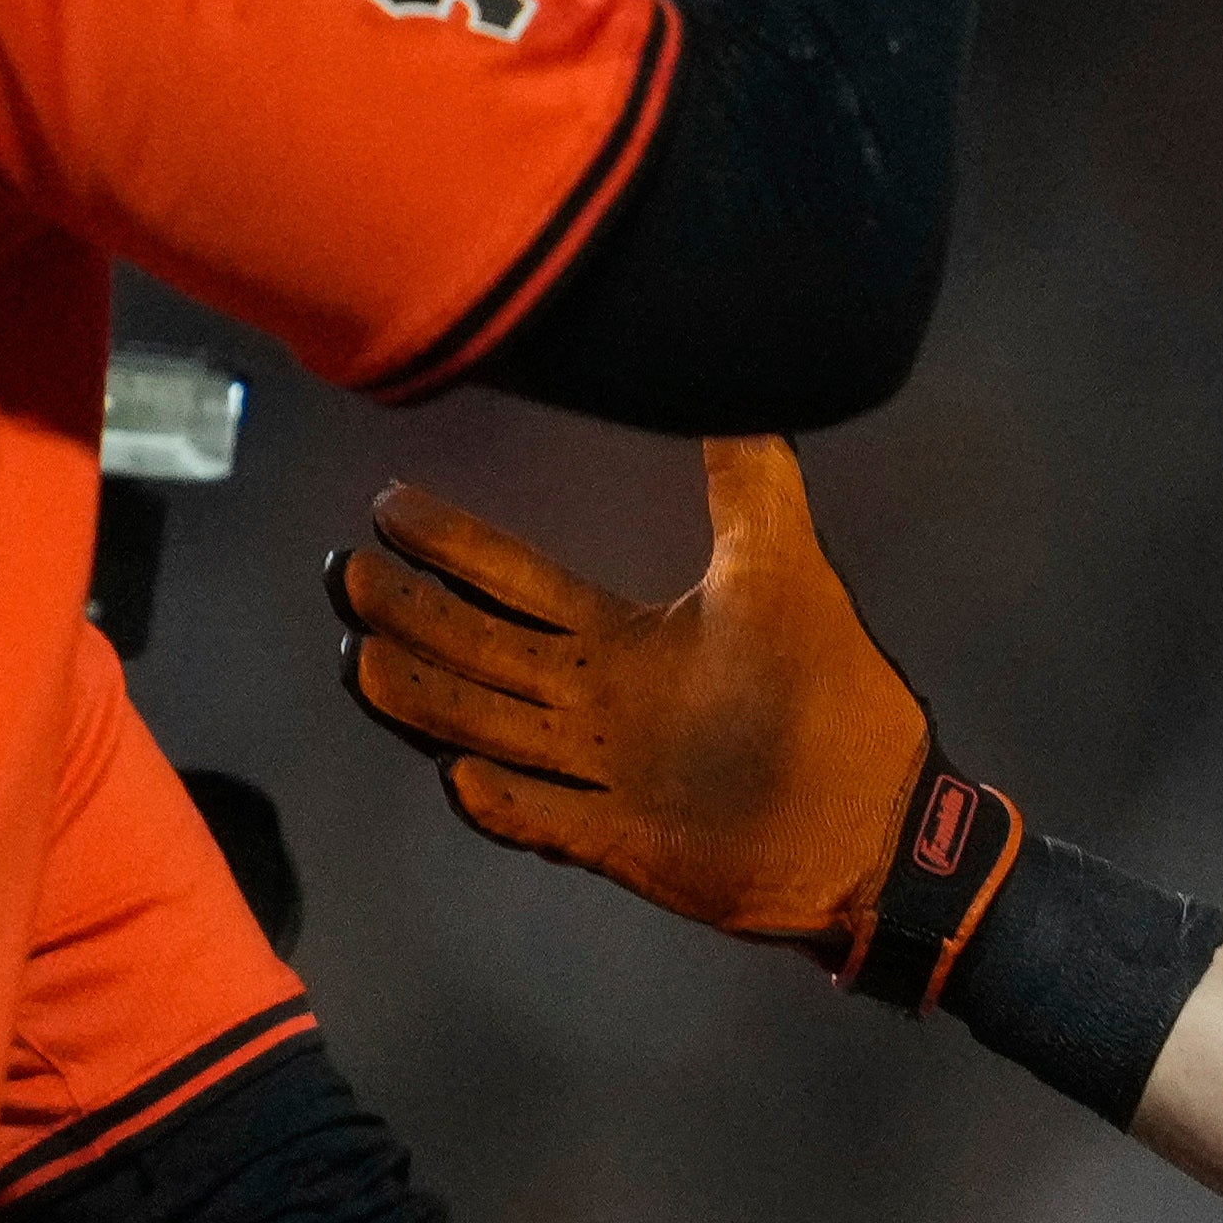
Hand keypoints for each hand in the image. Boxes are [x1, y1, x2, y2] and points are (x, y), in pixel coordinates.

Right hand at [331, 439, 934, 955]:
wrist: (880, 817)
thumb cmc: (834, 694)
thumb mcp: (785, 567)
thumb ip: (752, 477)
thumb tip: (731, 380)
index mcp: (623, 644)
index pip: (517, 585)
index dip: (455, 547)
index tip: (388, 506)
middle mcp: (595, 706)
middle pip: (479, 652)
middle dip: (412, 615)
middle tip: (343, 575)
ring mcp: (601, 777)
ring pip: (489, 729)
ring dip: (426, 699)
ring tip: (358, 660)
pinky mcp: (623, 842)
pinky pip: (546, 819)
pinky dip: (504, 801)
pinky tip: (456, 775)